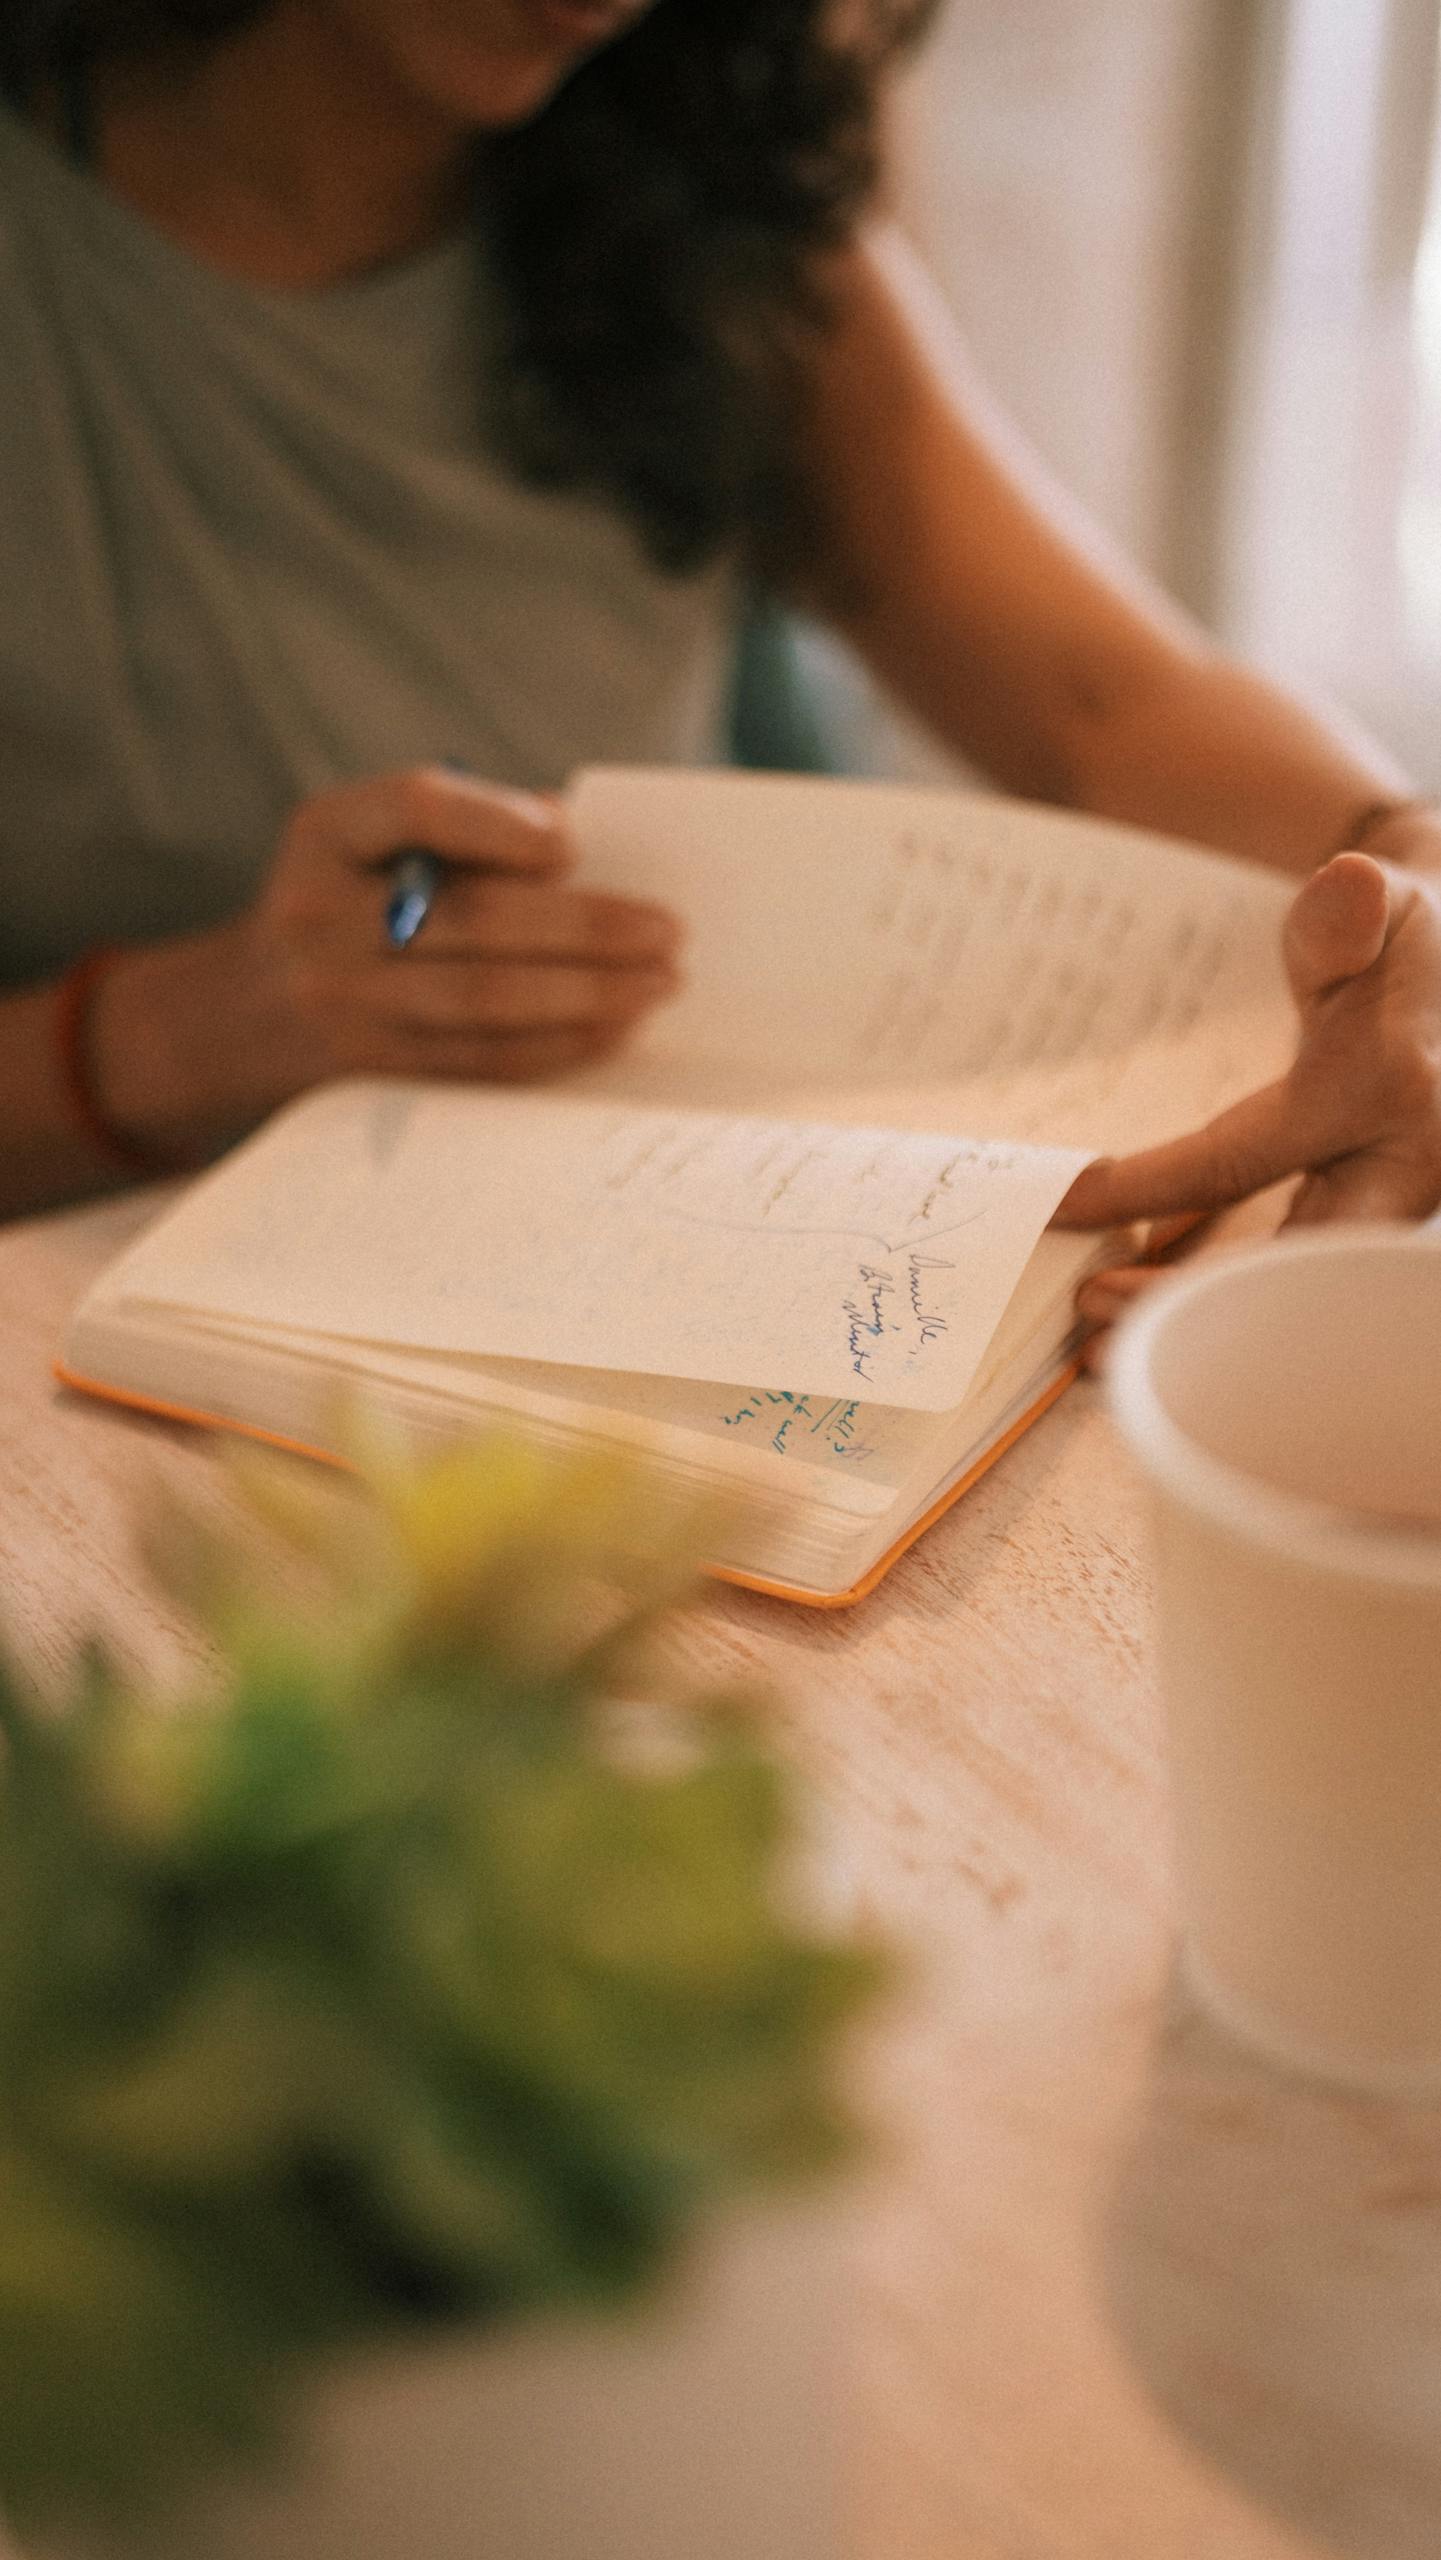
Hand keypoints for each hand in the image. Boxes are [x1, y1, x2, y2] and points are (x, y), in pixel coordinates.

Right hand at [247, 766, 681, 1084]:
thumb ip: (472, 825)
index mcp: (328, 834)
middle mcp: (321, 917)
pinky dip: (557, 1043)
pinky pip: (482, 1059)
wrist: (244, 1012)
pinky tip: (614, 1027)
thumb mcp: (377, 841)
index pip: (415, 809)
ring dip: (588, 995)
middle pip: (473, 921)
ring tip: (659, 983)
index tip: (572, 844)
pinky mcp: (373, 1068)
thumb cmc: (352, 900)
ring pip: (486, 1000)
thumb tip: (590, 846)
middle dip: (585, 928)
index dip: (498, 823)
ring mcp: (343, 1001)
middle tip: (667, 930)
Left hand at [1055, 851, 1440, 1354]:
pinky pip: (1296, 1277)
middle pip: (1280, 1262)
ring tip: (1103, 1348)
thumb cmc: (1407, 938)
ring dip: (1199, 1319)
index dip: (1150, 1186)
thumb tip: (1348, 887)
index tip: (1066, 1200)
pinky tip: (1158, 1326)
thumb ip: (1351, 912)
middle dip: (1187, 1300)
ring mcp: (1395, 1204)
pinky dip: (1229, 1307)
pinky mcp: (1375, 1219)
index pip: (1246, 1156)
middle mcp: (1405, 1168)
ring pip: (1289, 1287)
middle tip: (1091, 1313)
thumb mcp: (1386, 905)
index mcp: (1388, 1093)